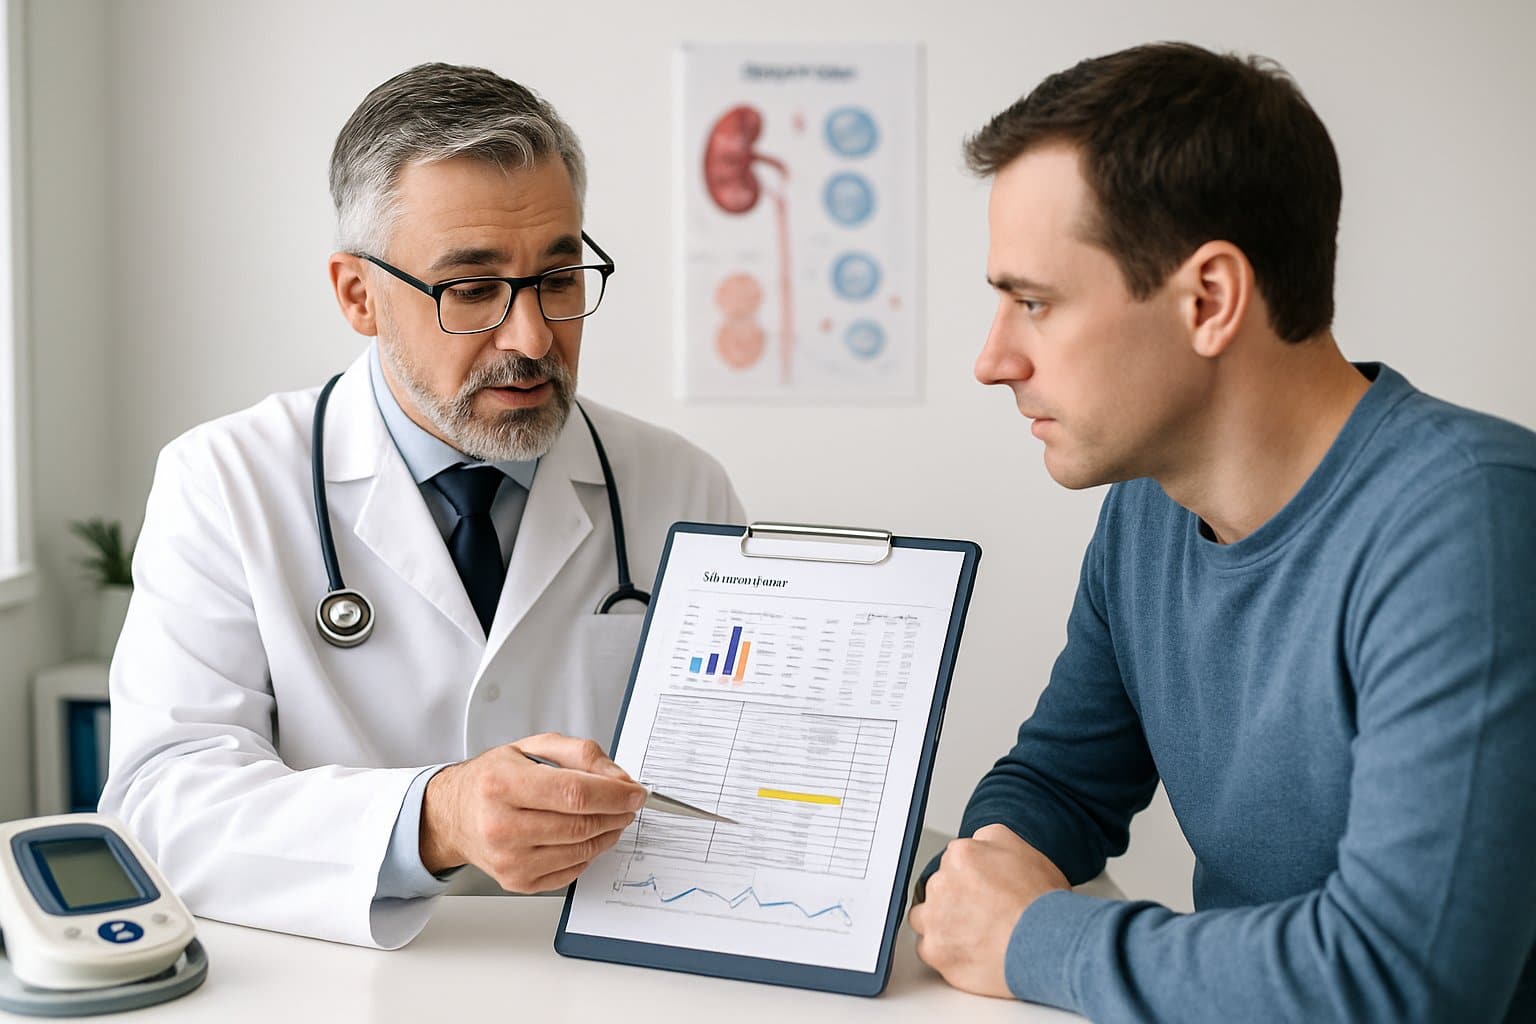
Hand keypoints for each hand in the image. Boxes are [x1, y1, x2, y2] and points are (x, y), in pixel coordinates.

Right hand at [420, 733, 646, 891]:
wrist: (454, 815)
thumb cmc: (493, 779)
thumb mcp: (533, 747)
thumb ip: (581, 754)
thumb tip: (620, 780)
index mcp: (502, 784)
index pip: (574, 793)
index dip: (614, 794)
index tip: (636, 793)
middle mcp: (501, 825)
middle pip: (580, 824)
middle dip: (616, 814)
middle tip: (628, 803)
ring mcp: (508, 859)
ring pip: (581, 850)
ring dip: (608, 833)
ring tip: (610, 817)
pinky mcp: (517, 881)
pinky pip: (571, 870)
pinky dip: (589, 852)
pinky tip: (586, 835)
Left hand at [908, 823, 1069, 997]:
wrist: (1050, 944)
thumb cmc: (1043, 903)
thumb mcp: (1024, 850)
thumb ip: (991, 839)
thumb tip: (977, 841)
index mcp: (961, 855)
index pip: (954, 862)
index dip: (972, 880)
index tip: (983, 893)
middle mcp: (942, 882)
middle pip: (939, 889)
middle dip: (956, 901)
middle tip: (984, 916)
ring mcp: (935, 917)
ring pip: (927, 918)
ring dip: (945, 925)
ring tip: (976, 936)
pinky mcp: (935, 950)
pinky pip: (929, 949)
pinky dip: (946, 953)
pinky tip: (970, 952)